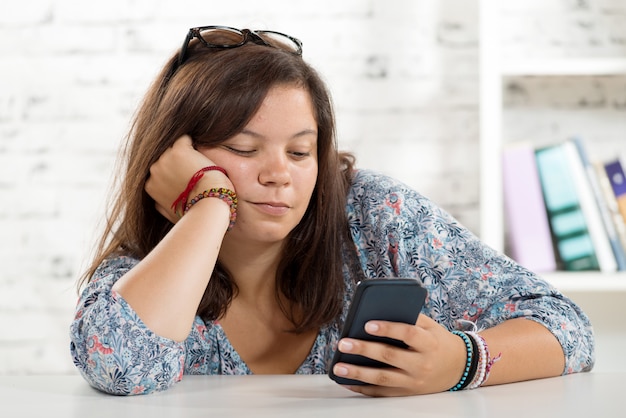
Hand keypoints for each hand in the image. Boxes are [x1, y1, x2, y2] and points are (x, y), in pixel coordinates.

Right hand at [145, 135, 233, 222]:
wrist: (207, 206)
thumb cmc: (193, 211)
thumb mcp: (170, 212)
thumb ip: (160, 203)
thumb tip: (158, 201)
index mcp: (150, 186)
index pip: (159, 170)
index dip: (173, 171)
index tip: (185, 175)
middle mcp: (154, 170)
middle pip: (164, 157)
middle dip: (177, 161)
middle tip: (193, 167)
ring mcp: (165, 159)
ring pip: (172, 147)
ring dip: (185, 151)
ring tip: (198, 160)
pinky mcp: (179, 151)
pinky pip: (184, 139)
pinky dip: (191, 142)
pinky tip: (200, 151)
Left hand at [331, 314, 467, 396]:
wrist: (459, 368)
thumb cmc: (437, 341)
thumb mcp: (430, 326)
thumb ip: (408, 318)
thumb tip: (377, 311)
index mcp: (428, 343)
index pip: (408, 334)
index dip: (388, 328)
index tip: (368, 324)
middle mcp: (422, 364)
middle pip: (390, 356)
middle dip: (364, 349)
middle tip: (343, 343)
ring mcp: (414, 382)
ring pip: (382, 378)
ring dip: (358, 373)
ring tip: (338, 366)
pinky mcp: (407, 393)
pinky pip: (381, 393)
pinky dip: (362, 388)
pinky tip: (346, 381)